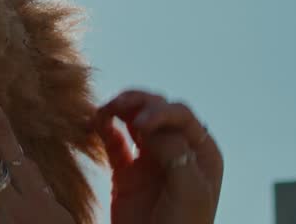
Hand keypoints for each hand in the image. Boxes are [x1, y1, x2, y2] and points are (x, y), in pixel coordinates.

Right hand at [96, 90, 222, 223]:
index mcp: (202, 154)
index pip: (182, 116)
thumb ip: (177, 154)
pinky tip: (93, 124)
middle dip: (137, 104)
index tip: (140, 121)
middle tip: (115, 106)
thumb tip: (152, 126)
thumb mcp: (189, 191)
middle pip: (157, 113)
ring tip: (103, 110)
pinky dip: (103, 130)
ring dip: (119, 111)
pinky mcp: (127, 174)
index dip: (160, 111)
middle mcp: (178, 152)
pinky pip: (114, 143)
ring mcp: (151, 162)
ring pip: (134, 123)